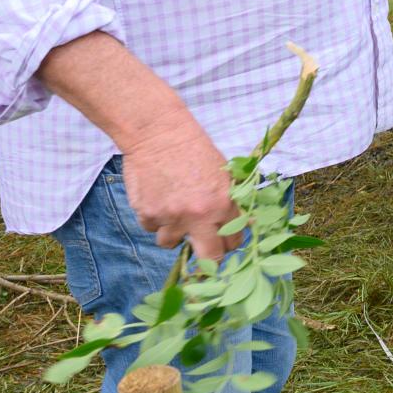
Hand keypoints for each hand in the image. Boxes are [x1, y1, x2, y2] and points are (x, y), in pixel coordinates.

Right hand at [121, 122, 241, 260]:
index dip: (228, 243)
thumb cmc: (195, 150)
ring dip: (172, 232)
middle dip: (208, 258)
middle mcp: (199, 216)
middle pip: (210, 257)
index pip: (233, 241)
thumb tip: (244, 225)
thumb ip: (230, 201)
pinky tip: (157, 197)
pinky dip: (154, 219)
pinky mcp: (148, 215)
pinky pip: (151, 228)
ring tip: (173, 210)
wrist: (160, 134)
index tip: (222, 241)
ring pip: (170, 244)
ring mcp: (171, 218)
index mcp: (223, 204)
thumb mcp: (223, 173)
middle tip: (202, 246)